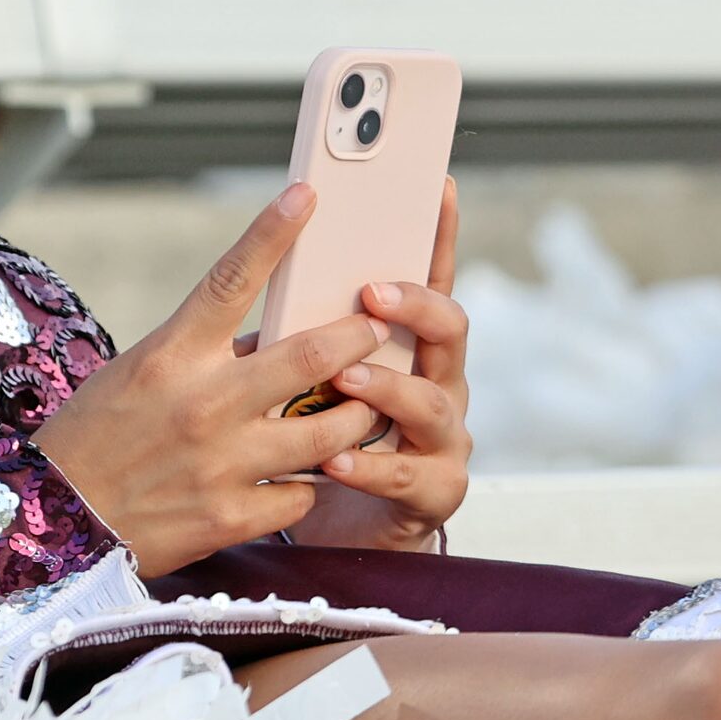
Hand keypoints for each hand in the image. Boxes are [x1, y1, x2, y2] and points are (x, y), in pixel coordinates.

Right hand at [32, 181, 389, 578]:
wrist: (55, 523)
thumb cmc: (94, 439)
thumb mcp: (139, 375)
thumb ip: (203, 355)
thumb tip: (270, 339)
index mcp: (171, 356)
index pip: (232, 280)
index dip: (274, 232)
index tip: (307, 195)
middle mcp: (203, 403)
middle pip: (312, 355)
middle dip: (359, 337)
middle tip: (378, 330)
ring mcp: (224, 463)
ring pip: (330, 431)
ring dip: (356, 416)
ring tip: (362, 409)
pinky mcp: (233, 516)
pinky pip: (304, 494)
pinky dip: (310, 482)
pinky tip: (304, 478)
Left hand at [243, 177, 471, 552]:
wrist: (338, 532)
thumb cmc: (314, 442)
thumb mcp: (304, 379)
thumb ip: (305, 333)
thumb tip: (271, 271)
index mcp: (408, 346)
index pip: (429, 279)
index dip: (438, 235)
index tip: (435, 187)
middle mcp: (438, 383)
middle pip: (449, 330)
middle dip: (415, 306)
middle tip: (372, 293)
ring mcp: (443, 438)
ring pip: (431, 402)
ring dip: (388, 387)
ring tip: (348, 381)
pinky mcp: (434, 493)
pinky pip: (411, 476)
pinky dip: (371, 466)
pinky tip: (336, 461)